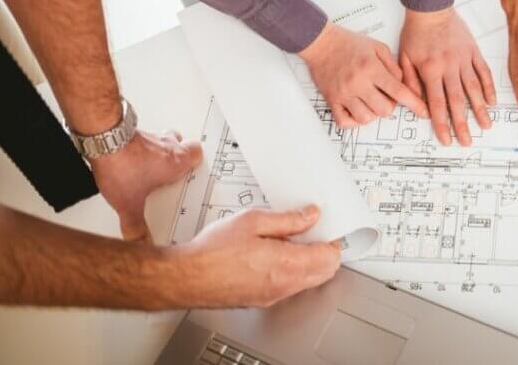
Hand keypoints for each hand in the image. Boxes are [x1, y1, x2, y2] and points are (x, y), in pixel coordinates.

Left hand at [90, 129, 201, 241]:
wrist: (104, 140)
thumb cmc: (123, 164)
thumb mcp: (130, 204)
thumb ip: (135, 226)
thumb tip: (139, 241)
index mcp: (176, 162)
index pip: (197, 153)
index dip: (195, 162)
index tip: (191, 171)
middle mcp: (167, 146)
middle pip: (181, 142)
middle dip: (177, 154)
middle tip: (169, 168)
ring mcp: (150, 136)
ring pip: (162, 138)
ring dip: (157, 150)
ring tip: (147, 164)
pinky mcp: (133, 132)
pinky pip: (143, 138)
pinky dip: (138, 147)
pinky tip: (128, 159)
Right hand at [168, 205, 341, 308]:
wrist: (184, 278)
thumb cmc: (212, 251)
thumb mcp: (253, 220)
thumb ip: (287, 219)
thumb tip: (310, 216)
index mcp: (286, 264)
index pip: (330, 258)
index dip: (333, 240)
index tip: (327, 228)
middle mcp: (283, 285)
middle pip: (325, 272)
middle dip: (325, 252)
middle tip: (313, 232)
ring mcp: (273, 296)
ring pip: (309, 281)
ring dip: (310, 262)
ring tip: (291, 241)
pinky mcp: (262, 300)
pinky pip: (290, 287)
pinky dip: (293, 271)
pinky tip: (275, 255)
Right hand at [299, 23, 426, 127]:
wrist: (321, 43)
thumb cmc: (349, 43)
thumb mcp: (378, 47)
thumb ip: (394, 66)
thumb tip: (403, 85)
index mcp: (371, 68)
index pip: (399, 91)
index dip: (414, 104)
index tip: (423, 112)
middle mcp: (358, 83)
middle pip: (384, 110)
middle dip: (390, 106)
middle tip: (385, 96)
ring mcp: (344, 94)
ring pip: (366, 118)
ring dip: (373, 113)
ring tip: (371, 101)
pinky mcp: (332, 100)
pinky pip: (345, 122)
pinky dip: (354, 121)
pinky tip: (358, 110)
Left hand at [399, 8, 496, 145]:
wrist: (431, 8)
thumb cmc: (415, 32)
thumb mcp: (404, 58)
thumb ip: (410, 83)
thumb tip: (418, 106)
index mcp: (430, 70)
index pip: (437, 103)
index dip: (442, 124)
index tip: (447, 139)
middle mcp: (449, 67)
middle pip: (457, 101)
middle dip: (462, 124)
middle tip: (468, 141)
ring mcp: (463, 60)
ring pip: (473, 89)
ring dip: (480, 109)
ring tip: (485, 126)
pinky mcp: (473, 52)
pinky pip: (483, 72)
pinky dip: (489, 87)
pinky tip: (492, 101)